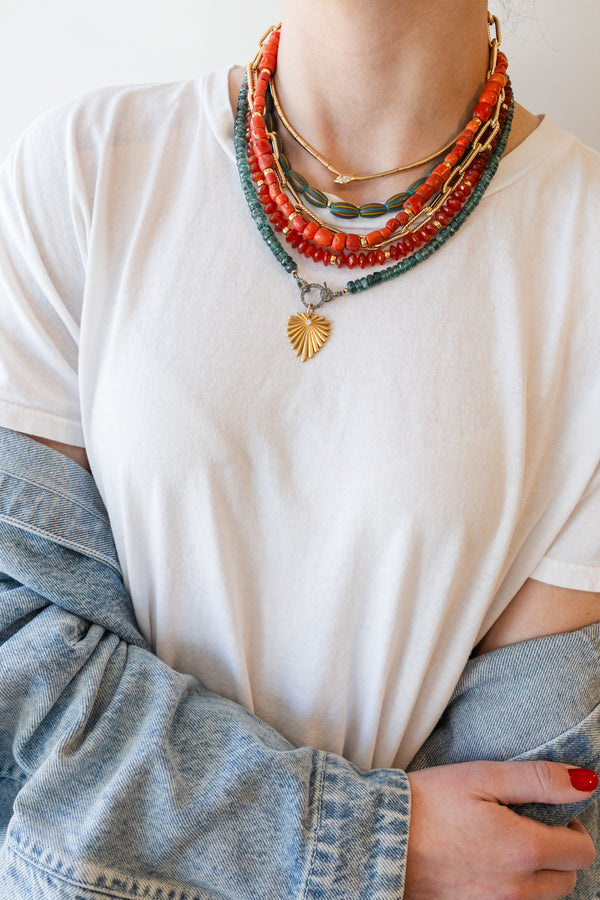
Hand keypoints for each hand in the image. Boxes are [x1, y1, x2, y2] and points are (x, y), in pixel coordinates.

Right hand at [405, 761, 596, 899]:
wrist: (378, 837)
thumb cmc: (429, 801)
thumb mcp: (483, 776)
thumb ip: (539, 779)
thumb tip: (586, 783)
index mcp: (525, 851)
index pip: (582, 851)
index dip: (572, 826)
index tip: (548, 810)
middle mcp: (518, 890)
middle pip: (567, 879)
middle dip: (557, 851)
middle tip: (525, 823)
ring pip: (543, 897)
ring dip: (537, 873)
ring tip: (503, 842)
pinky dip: (511, 887)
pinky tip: (484, 862)